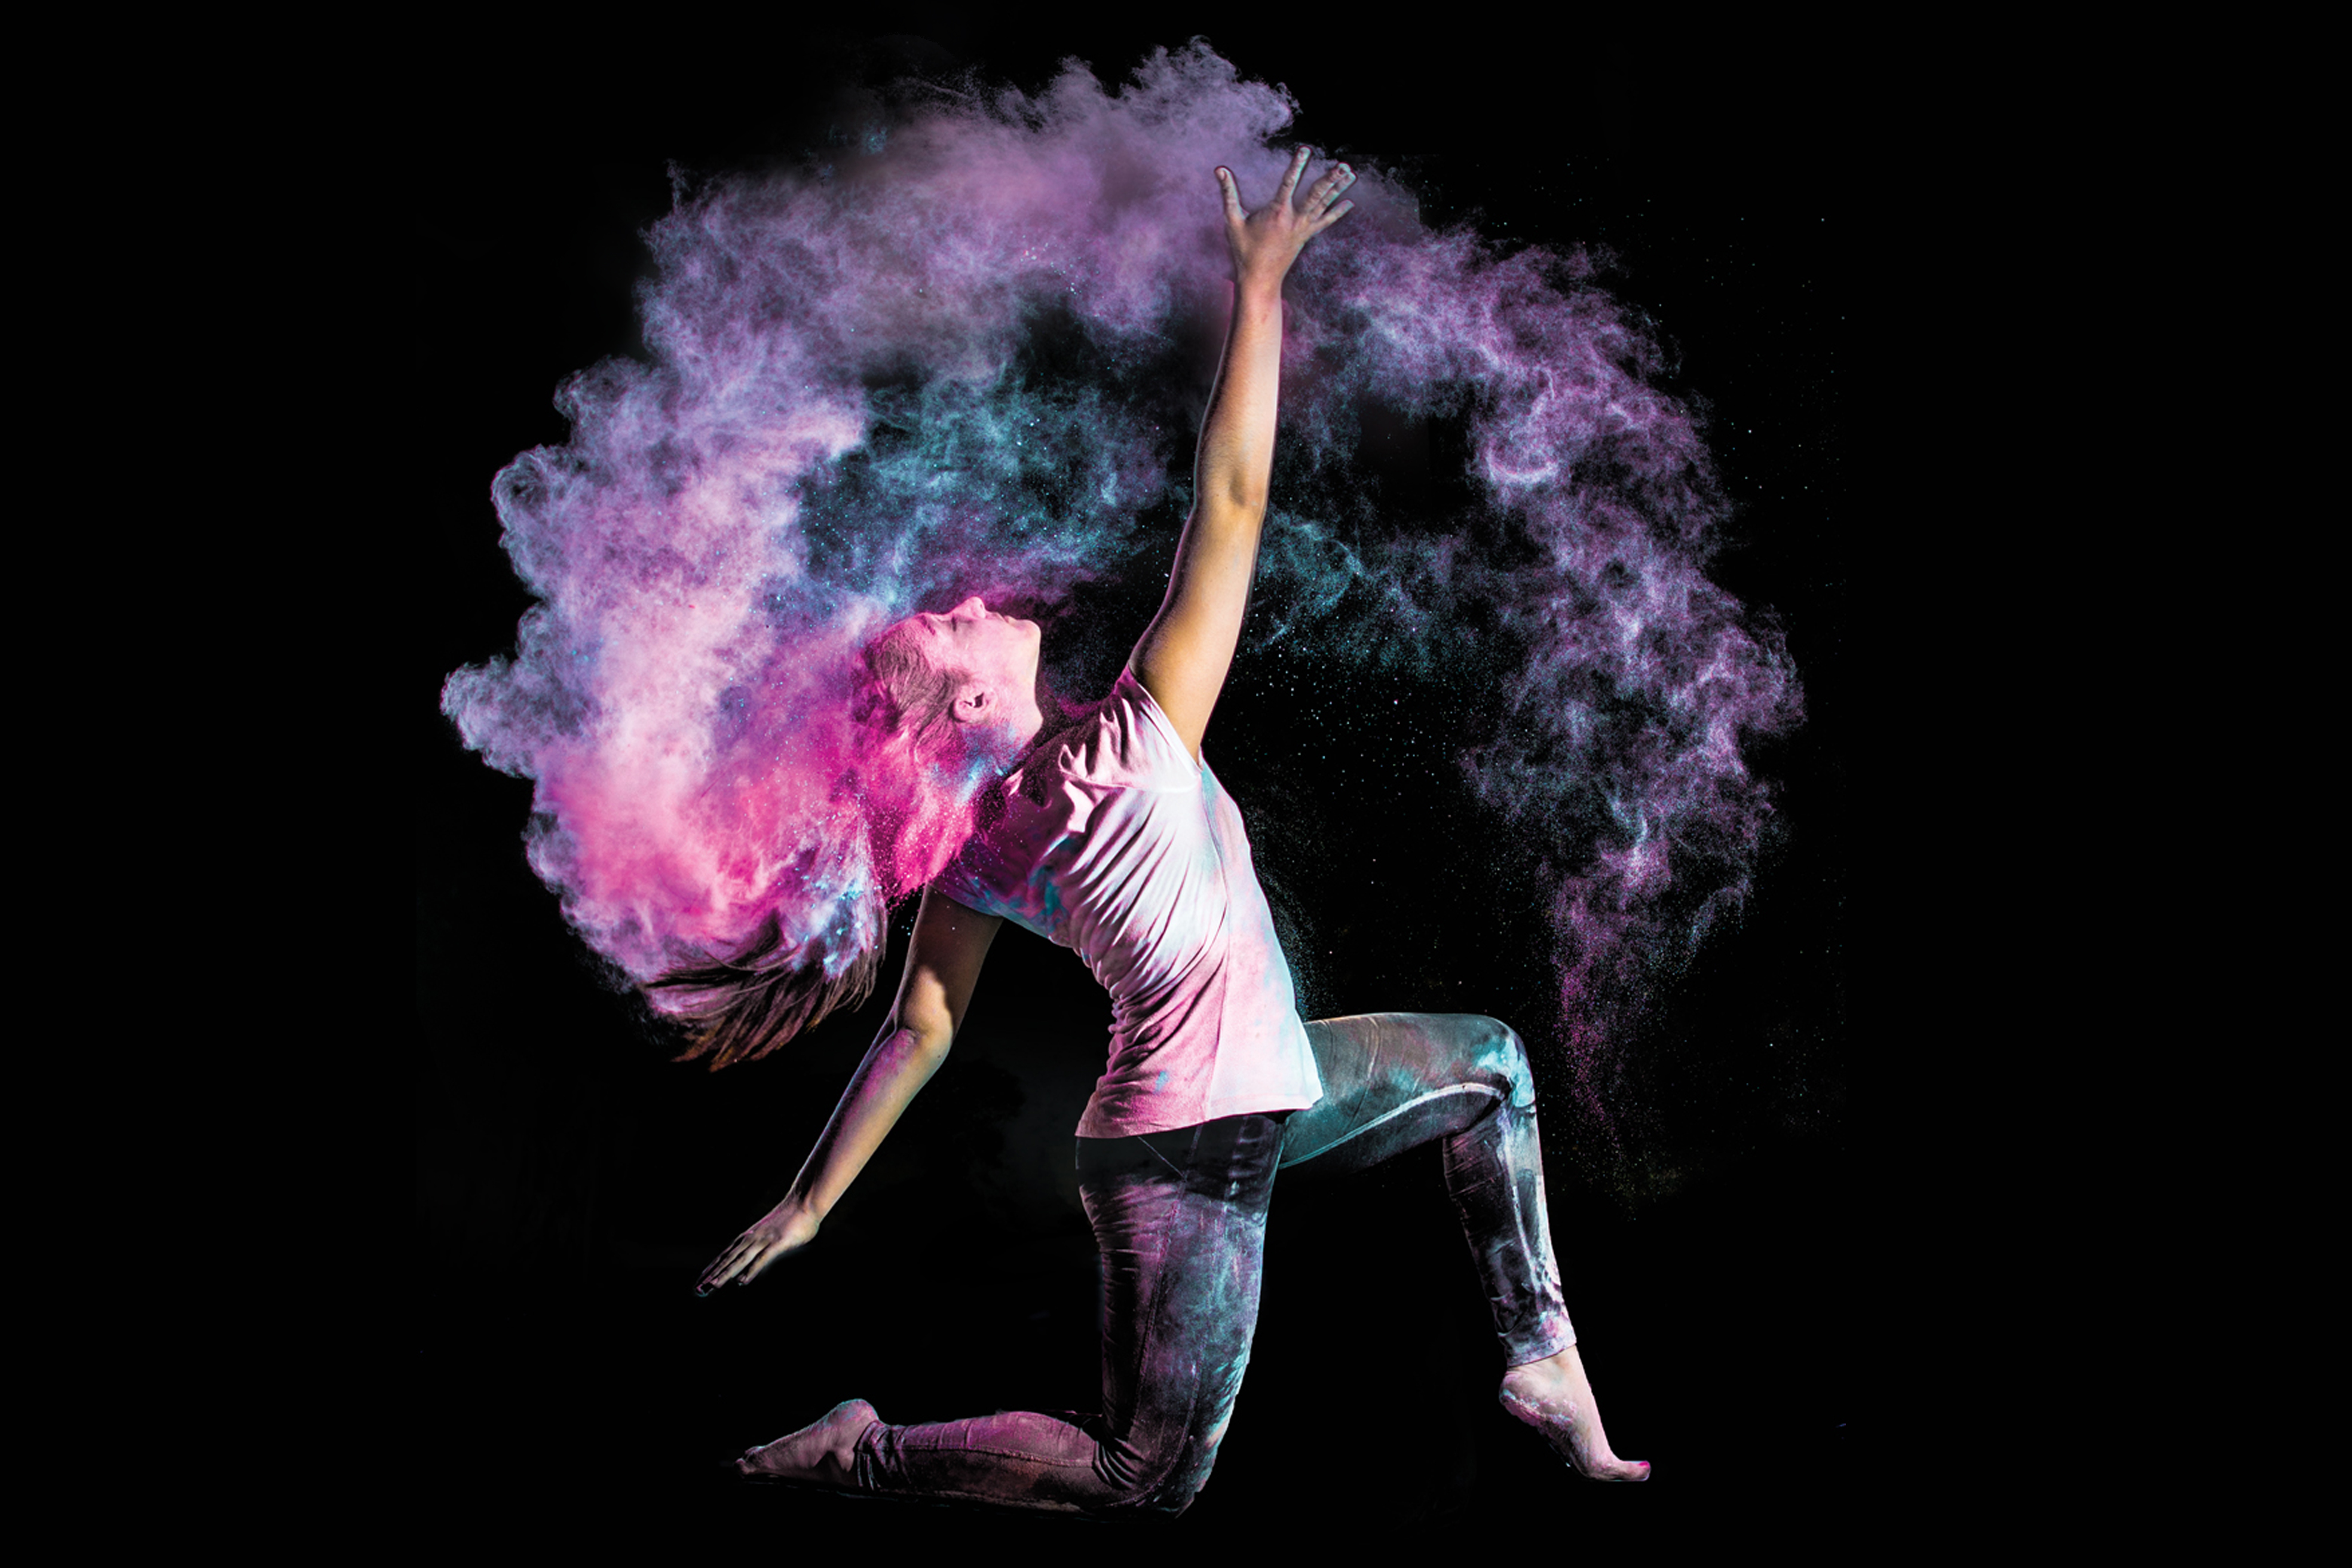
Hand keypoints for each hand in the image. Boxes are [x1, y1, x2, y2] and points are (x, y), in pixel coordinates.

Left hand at [696, 1200, 820, 1293]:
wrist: (804, 1202)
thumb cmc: (789, 1219)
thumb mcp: (768, 1233)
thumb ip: (758, 1248)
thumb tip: (749, 1266)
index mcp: (748, 1237)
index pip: (725, 1255)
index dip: (712, 1268)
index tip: (700, 1281)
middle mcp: (751, 1239)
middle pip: (728, 1259)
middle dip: (713, 1274)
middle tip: (698, 1288)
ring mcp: (764, 1240)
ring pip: (741, 1260)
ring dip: (726, 1273)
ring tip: (714, 1286)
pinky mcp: (777, 1243)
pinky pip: (762, 1259)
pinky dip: (751, 1270)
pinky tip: (743, 1281)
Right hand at [1218, 147, 1354, 292]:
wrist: (1260, 279)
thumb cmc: (1244, 251)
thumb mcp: (1232, 220)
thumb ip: (1228, 193)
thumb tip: (1220, 169)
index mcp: (1277, 212)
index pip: (1289, 182)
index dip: (1297, 165)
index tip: (1305, 149)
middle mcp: (1294, 219)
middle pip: (1317, 194)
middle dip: (1330, 178)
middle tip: (1343, 164)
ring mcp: (1303, 229)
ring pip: (1324, 205)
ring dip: (1338, 188)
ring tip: (1351, 173)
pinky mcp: (1306, 236)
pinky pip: (1325, 222)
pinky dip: (1337, 212)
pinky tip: (1350, 202)